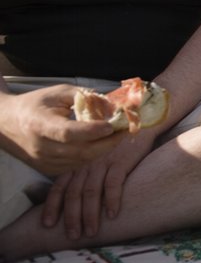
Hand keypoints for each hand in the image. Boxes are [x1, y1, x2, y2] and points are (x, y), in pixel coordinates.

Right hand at [0, 85, 122, 175]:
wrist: (7, 124)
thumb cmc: (36, 104)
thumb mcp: (59, 92)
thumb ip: (86, 96)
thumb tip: (114, 104)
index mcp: (39, 124)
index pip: (69, 133)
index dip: (92, 131)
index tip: (113, 124)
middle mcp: (40, 147)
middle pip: (80, 151)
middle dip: (108, 142)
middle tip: (126, 130)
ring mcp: (43, 161)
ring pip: (81, 161)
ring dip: (103, 149)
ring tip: (118, 135)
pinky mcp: (48, 170)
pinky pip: (76, 166)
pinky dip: (92, 155)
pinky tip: (101, 143)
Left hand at [41, 129, 155, 239]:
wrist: (141, 125)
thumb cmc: (119, 147)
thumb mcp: (96, 159)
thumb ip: (86, 176)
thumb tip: (75, 203)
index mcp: (78, 164)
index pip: (59, 187)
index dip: (52, 206)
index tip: (48, 225)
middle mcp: (87, 164)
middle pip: (74, 193)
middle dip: (72, 217)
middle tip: (73, 236)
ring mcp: (103, 162)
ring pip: (91, 192)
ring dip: (90, 214)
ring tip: (91, 232)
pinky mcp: (121, 160)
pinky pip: (113, 183)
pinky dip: (111, 200)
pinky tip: (112, 214)